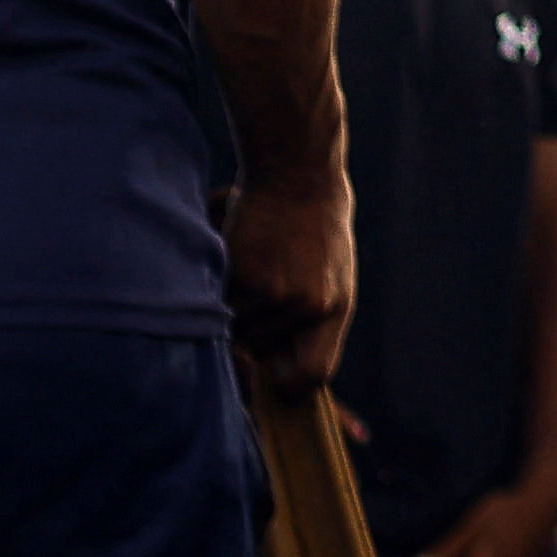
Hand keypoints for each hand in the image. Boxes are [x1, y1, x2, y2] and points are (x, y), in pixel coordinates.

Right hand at [224, 169, 355, 395]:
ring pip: (237, 329)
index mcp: (336, 307)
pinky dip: (221, 288)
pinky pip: (220, 306)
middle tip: (266, 284)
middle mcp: (311, 305)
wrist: (298, 174)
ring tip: (255, 267)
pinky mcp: (245, 277)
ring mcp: (277, 292)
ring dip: (235, 308)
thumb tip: (280, 376)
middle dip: (255, 329)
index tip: (273, 375)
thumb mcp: (329, 275)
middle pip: (263, 350)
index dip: (288, 382)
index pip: (312, 374)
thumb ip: (311, 323)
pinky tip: (241, 257)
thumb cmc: (312, 227)